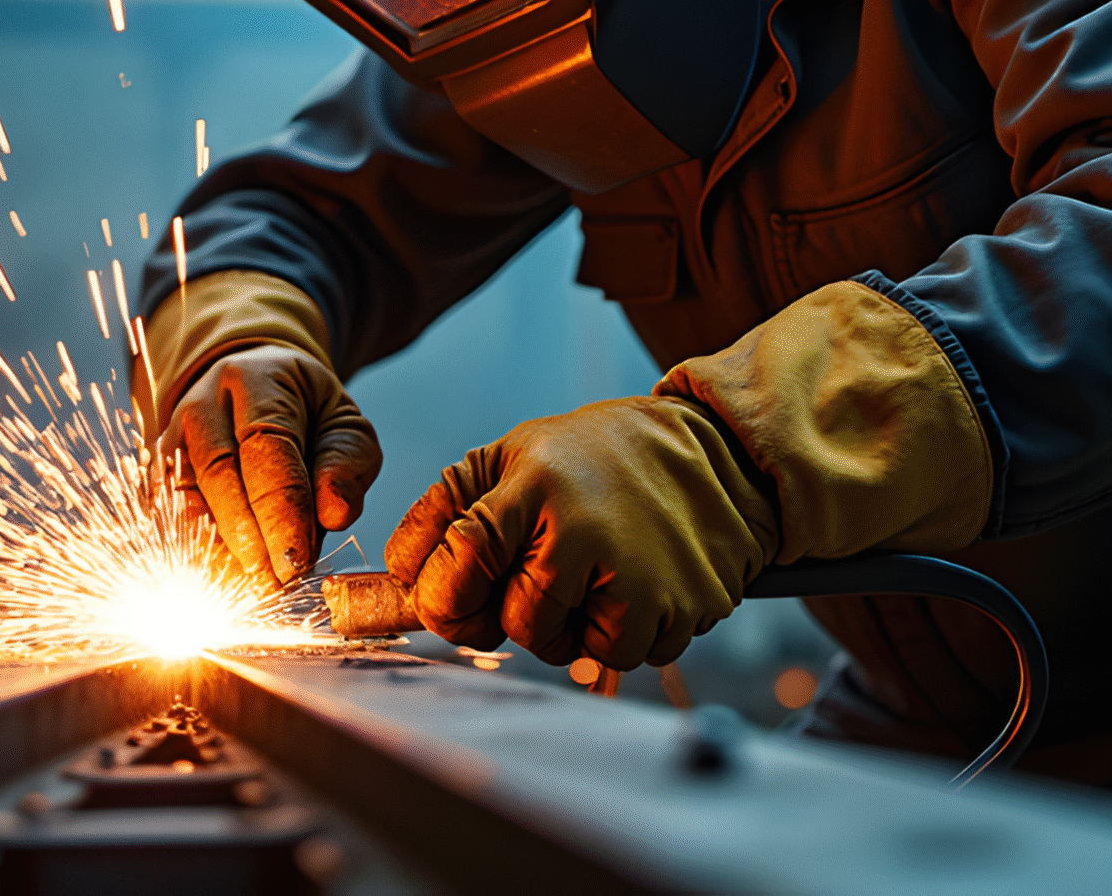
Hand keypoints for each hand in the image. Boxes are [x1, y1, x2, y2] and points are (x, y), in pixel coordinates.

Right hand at [160, 344, 379, 584]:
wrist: (254, 387)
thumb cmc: (305, 414)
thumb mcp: (343, 426)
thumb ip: (346, 465)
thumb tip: (335, 515)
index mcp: (257, 381)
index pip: (266, 447)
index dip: (279, 511)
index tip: (295, 561)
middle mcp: (204, 403)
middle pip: (216, 474)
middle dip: (245, 537)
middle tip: (273, 583)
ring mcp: (170, 435)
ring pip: (181, 498)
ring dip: (214, 551)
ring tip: (249, 587)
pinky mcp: (154, 470)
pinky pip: (163, 515)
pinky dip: (191, 552)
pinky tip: (221, 579)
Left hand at [384, 397, 778, 669]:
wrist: (714, 453)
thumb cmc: (595, 458)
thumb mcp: (512, 455)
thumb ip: (446, 510)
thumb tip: (397, 576)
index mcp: (536, 482)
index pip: (465, 554)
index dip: (443, 593)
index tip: (443, 599)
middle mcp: (587, 527)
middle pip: (515, 623)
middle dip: (508, 616)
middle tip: (528, 581)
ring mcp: (641, 571)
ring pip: (567, 650)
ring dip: (566, 631)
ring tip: (587, 577)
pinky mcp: (685, 606)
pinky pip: (625, 658)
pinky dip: (620, 635)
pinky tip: (632, 587)